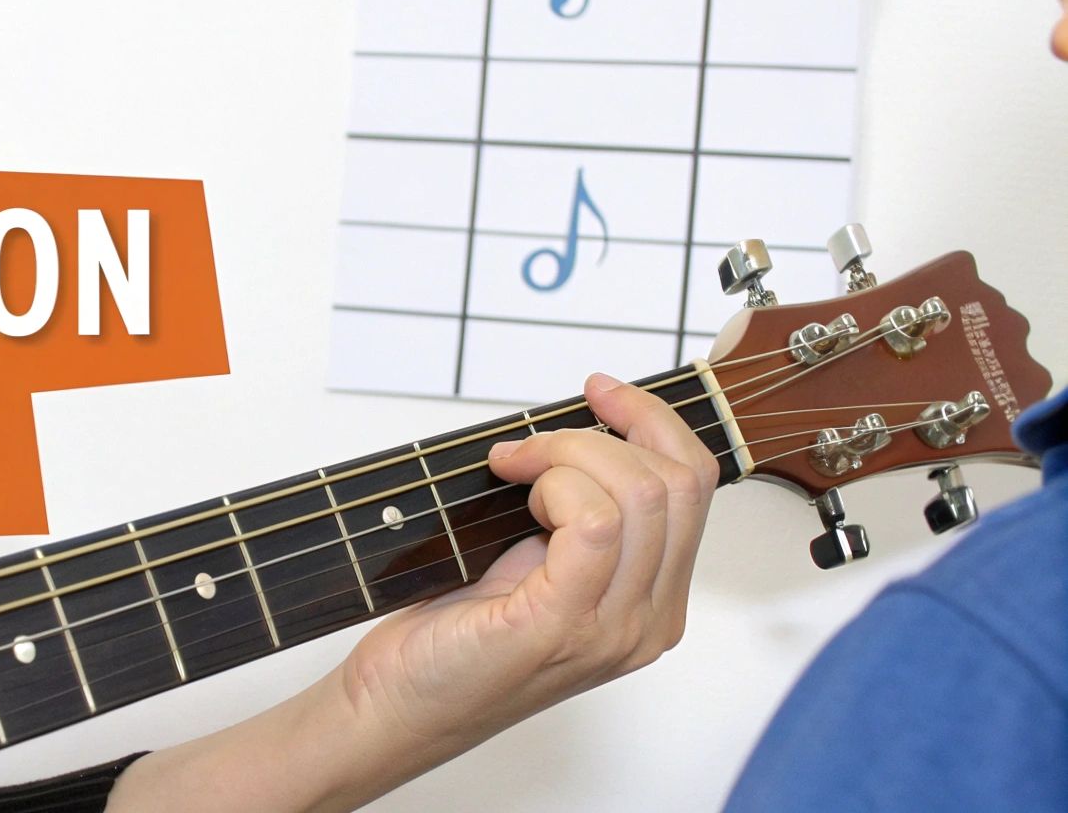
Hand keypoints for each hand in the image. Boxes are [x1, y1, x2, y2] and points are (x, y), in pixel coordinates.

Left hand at [109, 373, 719, 811]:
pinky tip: (512, 487)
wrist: (397, 701)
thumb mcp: (535, 558)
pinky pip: (595, 522)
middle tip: (530, 441)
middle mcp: (647, 620)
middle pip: (676, 483)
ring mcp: (611, 628)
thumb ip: (579, 512)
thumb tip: (578, 431)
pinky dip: (553, 481)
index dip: (651, 421)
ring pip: (638, 493)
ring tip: (511, 471)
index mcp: (652, 601)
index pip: (695, 487)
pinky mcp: (562, 624)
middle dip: (601, 432)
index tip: (600, 391)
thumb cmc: (452, 633)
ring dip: (565, 454)